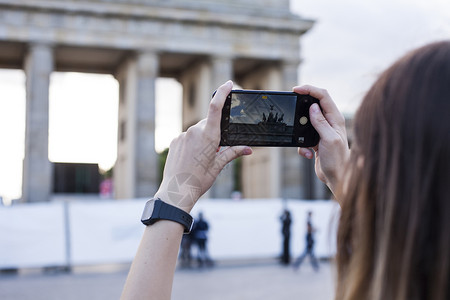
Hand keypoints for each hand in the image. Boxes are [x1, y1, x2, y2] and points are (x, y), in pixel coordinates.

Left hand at [155, 81, 251, 211]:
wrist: (176, 192)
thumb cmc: (199, 180)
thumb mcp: (218, 166)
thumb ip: (232, 153)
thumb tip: (248, 149)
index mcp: (208, 136)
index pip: (216, 108)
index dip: (222, 93)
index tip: (228, 84)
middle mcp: (194, 132)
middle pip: (209, 124)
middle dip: (214, 133)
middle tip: (214, 152)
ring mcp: (182, 136)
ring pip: (198, 132)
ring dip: (202, 140)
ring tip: (200, 160)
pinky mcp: (175, 141)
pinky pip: (187, 137)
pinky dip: (192, 144)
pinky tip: (190, 159)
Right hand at [294, 85, 349, 194]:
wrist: (336, 177)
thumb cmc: (338, 160)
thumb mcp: (329, 139)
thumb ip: (321, 123)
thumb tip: (313, 107)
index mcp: (335, 118)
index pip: (323, 96)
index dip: (309, 89)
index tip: (296, 90)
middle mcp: (329, 122)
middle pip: (313, 105)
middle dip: (301, 110)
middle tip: (293, 111)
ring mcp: (322, 131)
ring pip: (305, 122)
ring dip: (300, 132)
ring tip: (306, 145)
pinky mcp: (315, 140)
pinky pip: (302, 136)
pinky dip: (302, 145)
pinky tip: (308, 154)